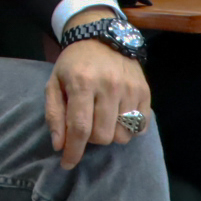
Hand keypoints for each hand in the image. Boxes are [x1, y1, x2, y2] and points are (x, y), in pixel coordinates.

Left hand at [46, 10, 151, 168]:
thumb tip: (60, 146)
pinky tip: (118, 118)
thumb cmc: (73, 63)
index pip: (80, 128)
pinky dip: (129, 130)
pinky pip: (140, 127)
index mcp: (82, 83)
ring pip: (122, 135)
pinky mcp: (145, 91)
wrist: (102, 37)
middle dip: (91, 139)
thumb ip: (55, 114)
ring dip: (110, 135)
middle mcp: (109, 86)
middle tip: (86, 126)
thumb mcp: (54, 84)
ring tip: (102, 121)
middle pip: (103, 136)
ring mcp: (130, 89)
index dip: (73, 151)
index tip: (67, 164)